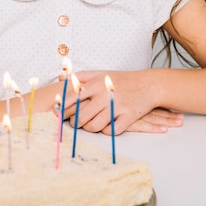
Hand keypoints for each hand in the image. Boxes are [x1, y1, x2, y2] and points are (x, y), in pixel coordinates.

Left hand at [60, 70, 183, 134]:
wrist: (149, 85)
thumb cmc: (123, 80)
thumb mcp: (102, 74)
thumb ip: (82, 77)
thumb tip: (61, 78)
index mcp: (97, 84)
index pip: (73, 98)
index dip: (62, 108)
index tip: (56, 113)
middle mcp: (105, 95)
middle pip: (81, 116)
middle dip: (75, 122)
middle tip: (74, 123)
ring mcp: (117, 107)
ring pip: (94, 126)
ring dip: (89, 129)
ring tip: (88, 126)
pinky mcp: (128, 117)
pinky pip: (112, 131)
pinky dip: (107, 131)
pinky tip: (106, 127)